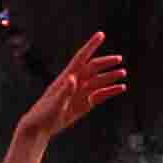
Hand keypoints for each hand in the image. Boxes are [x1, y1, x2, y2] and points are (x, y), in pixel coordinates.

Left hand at [15, 31, 130, 143]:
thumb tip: (73, 78)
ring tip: (123, 73)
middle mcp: (74, 83)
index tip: (101, 34)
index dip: (91, 45)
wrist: (39, 128)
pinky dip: (110, 91)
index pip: (81, 58)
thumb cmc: (44, 114)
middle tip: (119, 59)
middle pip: (92, 69)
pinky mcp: (84, 104)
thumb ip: (64, 91)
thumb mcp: (55, 103)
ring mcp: (79, 93)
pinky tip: (121, 88)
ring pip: (98, 82)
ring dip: (110, 77)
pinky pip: (100, 95)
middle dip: (105, 63)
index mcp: (66, 78)